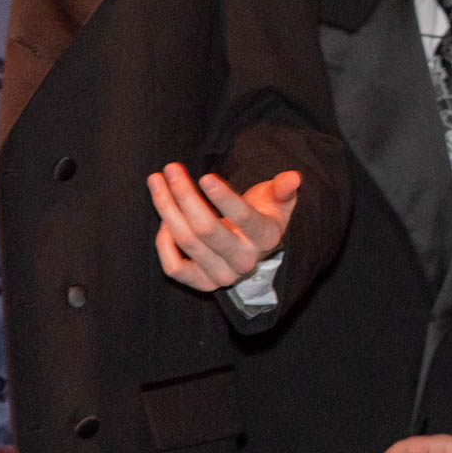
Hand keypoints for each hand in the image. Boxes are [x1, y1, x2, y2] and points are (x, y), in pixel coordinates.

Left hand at [149, 163, 297, 289]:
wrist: (255, 247)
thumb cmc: (263, 214)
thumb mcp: (278, 199)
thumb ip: (283, 188)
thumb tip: (294, 177)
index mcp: (267, 237)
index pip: (244, 217)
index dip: (223, 198)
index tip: (205, 177)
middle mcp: (246, 261)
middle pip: (206, 229)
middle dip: (184, 195)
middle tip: (170, 169)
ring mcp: (223, 276)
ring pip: (186, 242)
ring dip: (166, 208)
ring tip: (157, 181)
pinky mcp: (202, 284)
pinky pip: (174, 268)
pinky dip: (163, 243)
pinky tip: (164, 220)